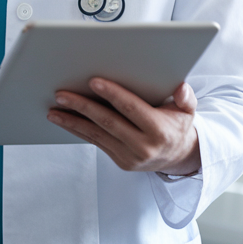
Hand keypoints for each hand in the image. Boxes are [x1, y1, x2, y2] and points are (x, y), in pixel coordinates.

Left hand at [48, 78, 200, 174]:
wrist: (178, 156)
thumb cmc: (178, 125)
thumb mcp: (188, 110)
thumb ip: (186, 97)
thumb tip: (180, 87)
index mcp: (159, 130)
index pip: (131, 109)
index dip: (112, 94)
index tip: (93, 81)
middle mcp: (143, 146)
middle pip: (108, 122)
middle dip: (83, 107)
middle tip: (62, 94)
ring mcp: (130, 156)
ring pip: (97, 135)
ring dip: (73, 122)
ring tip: (54, 110)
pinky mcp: (120, 161)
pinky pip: (96, 143)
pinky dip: (78, 130)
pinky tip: (65, 120)